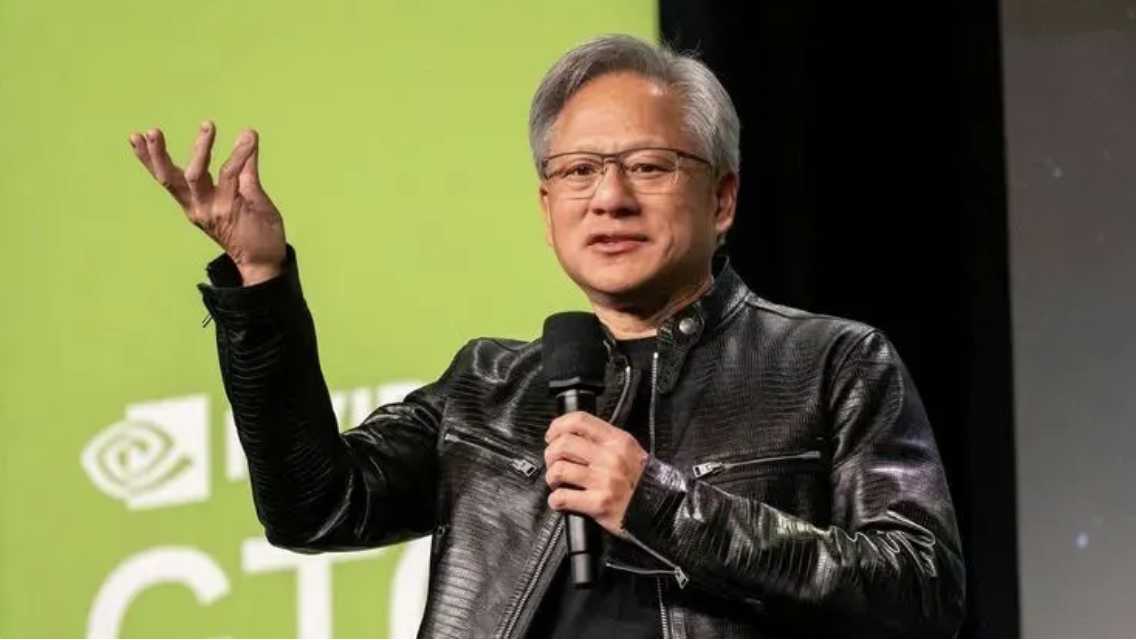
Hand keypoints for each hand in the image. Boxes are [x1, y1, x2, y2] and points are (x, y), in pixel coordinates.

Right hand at [129, 122, 285, 284]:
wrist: (267, 261)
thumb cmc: (256, 231)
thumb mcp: (247, 193)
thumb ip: (245, 166)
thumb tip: (247, 135)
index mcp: (194, 204)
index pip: (167, 179)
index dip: (148, 159)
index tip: (134, 137)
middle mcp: (197, 207)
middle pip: (169, 179)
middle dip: (156, 155)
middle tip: (151, 131)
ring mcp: (211, 209)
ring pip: (195, 174)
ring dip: (200, 148)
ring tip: (207, 126)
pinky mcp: (229, 210)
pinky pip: (229, 175)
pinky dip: (238, 154)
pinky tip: (247, 139)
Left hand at [544, 411, 648, 535]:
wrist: (661, 513)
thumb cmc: (644, 484)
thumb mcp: (632, 452)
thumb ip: (607, 441)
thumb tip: (574, 436)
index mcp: (618, 441)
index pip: (580, 420)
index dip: (558, 426)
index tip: (552, 435)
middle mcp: (610, 458)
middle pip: (563, 444)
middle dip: (550, 454)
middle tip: (553, 462)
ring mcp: (604, 481)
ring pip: (559, 470)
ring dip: (552, 477)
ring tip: (558, 482)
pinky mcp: (598, 504)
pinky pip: (562, 498)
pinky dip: (555, 500)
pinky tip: (561, 501)